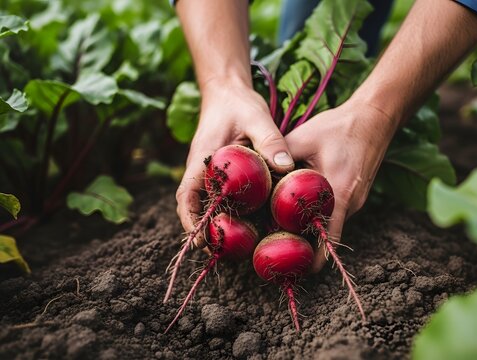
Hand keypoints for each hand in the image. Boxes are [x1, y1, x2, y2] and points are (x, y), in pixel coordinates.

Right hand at [176, 80, 294, 247]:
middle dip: (203, 229)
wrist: (228, 91)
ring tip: (234, 244)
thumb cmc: (239, 103)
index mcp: (203, 158)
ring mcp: (207, 170)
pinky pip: (217, 194)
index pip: (187, 194)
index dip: (190, 219)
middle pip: (194, 205)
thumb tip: (286, 166)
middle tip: (222, 252)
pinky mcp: (217, 170)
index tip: (201, 240)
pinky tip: (244, 221)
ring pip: (204, 202)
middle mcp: (200, 168)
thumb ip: (270, 140)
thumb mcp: (257, 118)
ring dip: (213, 222)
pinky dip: (225, 210)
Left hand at [285, 99, 399, 271]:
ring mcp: (356, 202)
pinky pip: (334, 213)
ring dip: (309, 229)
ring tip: (279, 229)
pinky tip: (297, 209)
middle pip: (325, 236)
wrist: (375, 116)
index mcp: (339, 194)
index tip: (287, 267)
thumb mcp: (302, 139)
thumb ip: (277, 161)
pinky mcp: (355, 196)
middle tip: (274, 250)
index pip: (327, 240)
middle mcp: (352, 204)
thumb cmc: (339, 126)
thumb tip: (253, 178)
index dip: (309, 258)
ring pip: (329, 224)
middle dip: (303, 245)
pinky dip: (317, 215)